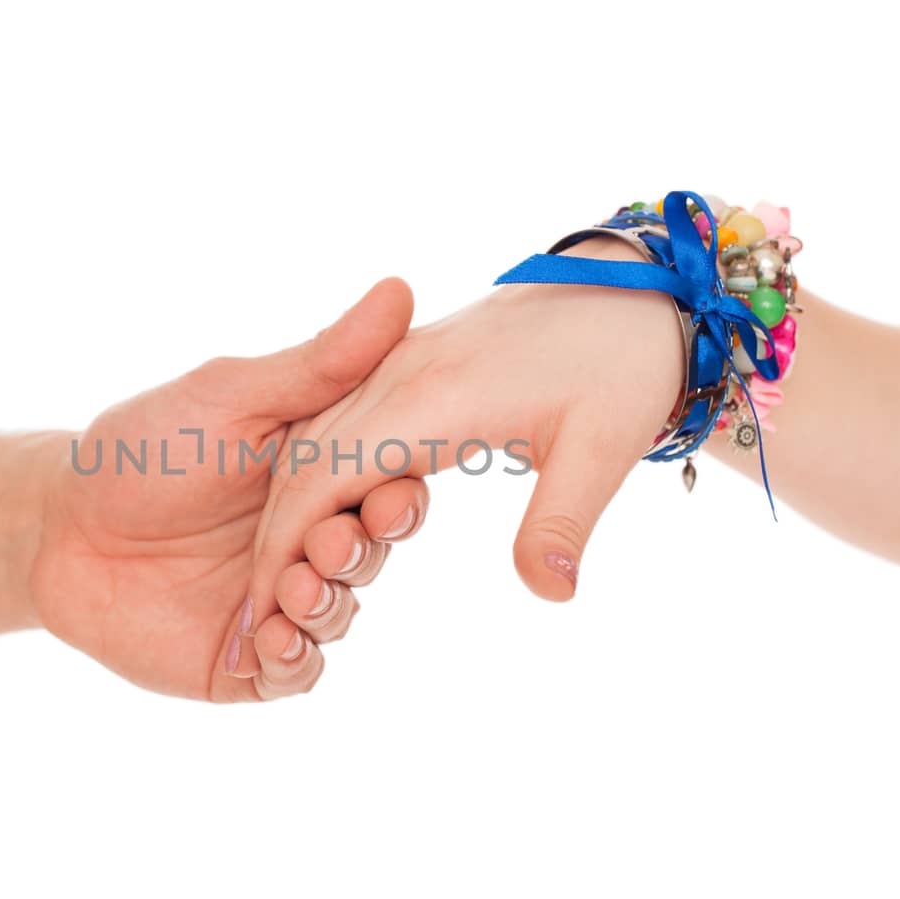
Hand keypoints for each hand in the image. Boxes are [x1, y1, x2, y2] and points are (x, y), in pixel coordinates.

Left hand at [29, 279, 424, 701]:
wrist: (61, 526)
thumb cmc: (146, 447)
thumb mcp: (230, 396)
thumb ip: (316, 363)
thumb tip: (399, 289)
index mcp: (323, 474)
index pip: (391, 487)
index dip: (401, 497)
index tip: (389, 495)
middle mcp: (314, 539)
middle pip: (373, 553)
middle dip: (361, 551)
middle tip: (328, 542)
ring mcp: (285, 603)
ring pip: (340, 615)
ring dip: (328, 603)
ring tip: (292, 588)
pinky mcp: (249, 660)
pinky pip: (297, 674)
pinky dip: (296, 660)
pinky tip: (274, 641)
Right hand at [244, 237, 683, 654]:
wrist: (637, 286)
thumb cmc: (622, 363)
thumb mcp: (602, 448)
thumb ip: (561, 523)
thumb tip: (550, 596)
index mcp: (431, 398)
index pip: (325, 476)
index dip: (288, 544)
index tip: (269, 608)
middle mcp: (398, 374)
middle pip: (302, 459)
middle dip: (275, 538)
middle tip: (262, 612)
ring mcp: (399, 363)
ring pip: (312, 436)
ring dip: (288, 506)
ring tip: (281, 577)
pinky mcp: (410, 363)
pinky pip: (339, 419)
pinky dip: (314, 473)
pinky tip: (322, 517)